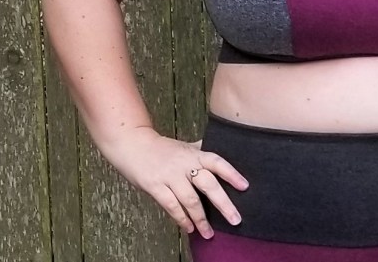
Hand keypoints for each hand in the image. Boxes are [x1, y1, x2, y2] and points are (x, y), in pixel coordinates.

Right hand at [99, 126, 248, 238]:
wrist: (132, 143)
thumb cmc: (162, 148)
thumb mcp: (185, 147)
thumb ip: (202, 152)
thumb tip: (226, 152)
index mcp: (195, 154)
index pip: (217, 162)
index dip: (232, 173)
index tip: (245, 186)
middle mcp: (185, 164)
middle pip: (208, 184)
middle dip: (223, 204)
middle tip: (236, 220)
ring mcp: (170, 175)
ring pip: (190, 199)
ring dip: (201, 219)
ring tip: (209, 233)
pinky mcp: (155, 186)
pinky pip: (171, 206)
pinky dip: (181, 219)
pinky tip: (189, 228)